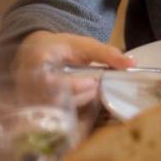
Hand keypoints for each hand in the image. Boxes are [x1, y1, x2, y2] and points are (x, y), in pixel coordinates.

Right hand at [13, 30, 133, 105]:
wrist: (34, 52)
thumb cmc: (61, 47)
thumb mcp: (83, 44)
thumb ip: (106, 54)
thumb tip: (132, 63)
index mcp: (37, 61)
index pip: (50, 81)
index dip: (73, 85)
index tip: (92, 81)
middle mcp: (27, 83)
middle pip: (55, 100)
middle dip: (81, 94)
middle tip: (94, 85)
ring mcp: (29, 98)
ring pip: (57, 110)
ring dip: (79, 100)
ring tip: (88, 87)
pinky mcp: (34, 109)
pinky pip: (56, 115)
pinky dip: (73, 106)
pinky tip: (79, 95)